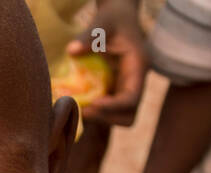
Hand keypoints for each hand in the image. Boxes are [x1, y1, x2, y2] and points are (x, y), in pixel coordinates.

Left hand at [68, 0, 148, 126]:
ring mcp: (126, 88)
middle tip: (83, 110)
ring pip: (119, 117)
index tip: (92, 104)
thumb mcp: (102, 21)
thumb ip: (89, 35)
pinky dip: (94, 112)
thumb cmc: (113, 17)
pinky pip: (108, 111)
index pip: (131, 98)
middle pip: (128, 115)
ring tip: (79, 108)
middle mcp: (135, 81)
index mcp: (138, 66)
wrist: (119, 16)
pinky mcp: (115, 91)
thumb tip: (72, 50)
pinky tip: (78, 104)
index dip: (113, 107)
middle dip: (106, 117)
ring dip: (99, 118)